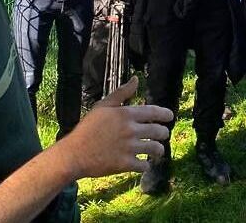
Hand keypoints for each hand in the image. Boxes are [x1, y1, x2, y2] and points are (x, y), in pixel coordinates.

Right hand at [55, 77, 172, 178]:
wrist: (74, 153)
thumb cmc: (88, 128)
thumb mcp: (103, 106)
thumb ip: (122, 93)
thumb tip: (136, 79)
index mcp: (126, 114)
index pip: (154, 112)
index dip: (165, 114)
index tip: (170, 116)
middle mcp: (131, 130)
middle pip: (158, 131)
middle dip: (163, 133)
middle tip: (162, 135)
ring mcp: (129, 148)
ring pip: (155, 149)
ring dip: (158, 150)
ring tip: (157, 151)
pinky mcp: (125, 164)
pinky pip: (144, 165)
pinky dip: (145, 165)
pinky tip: (142, 164)